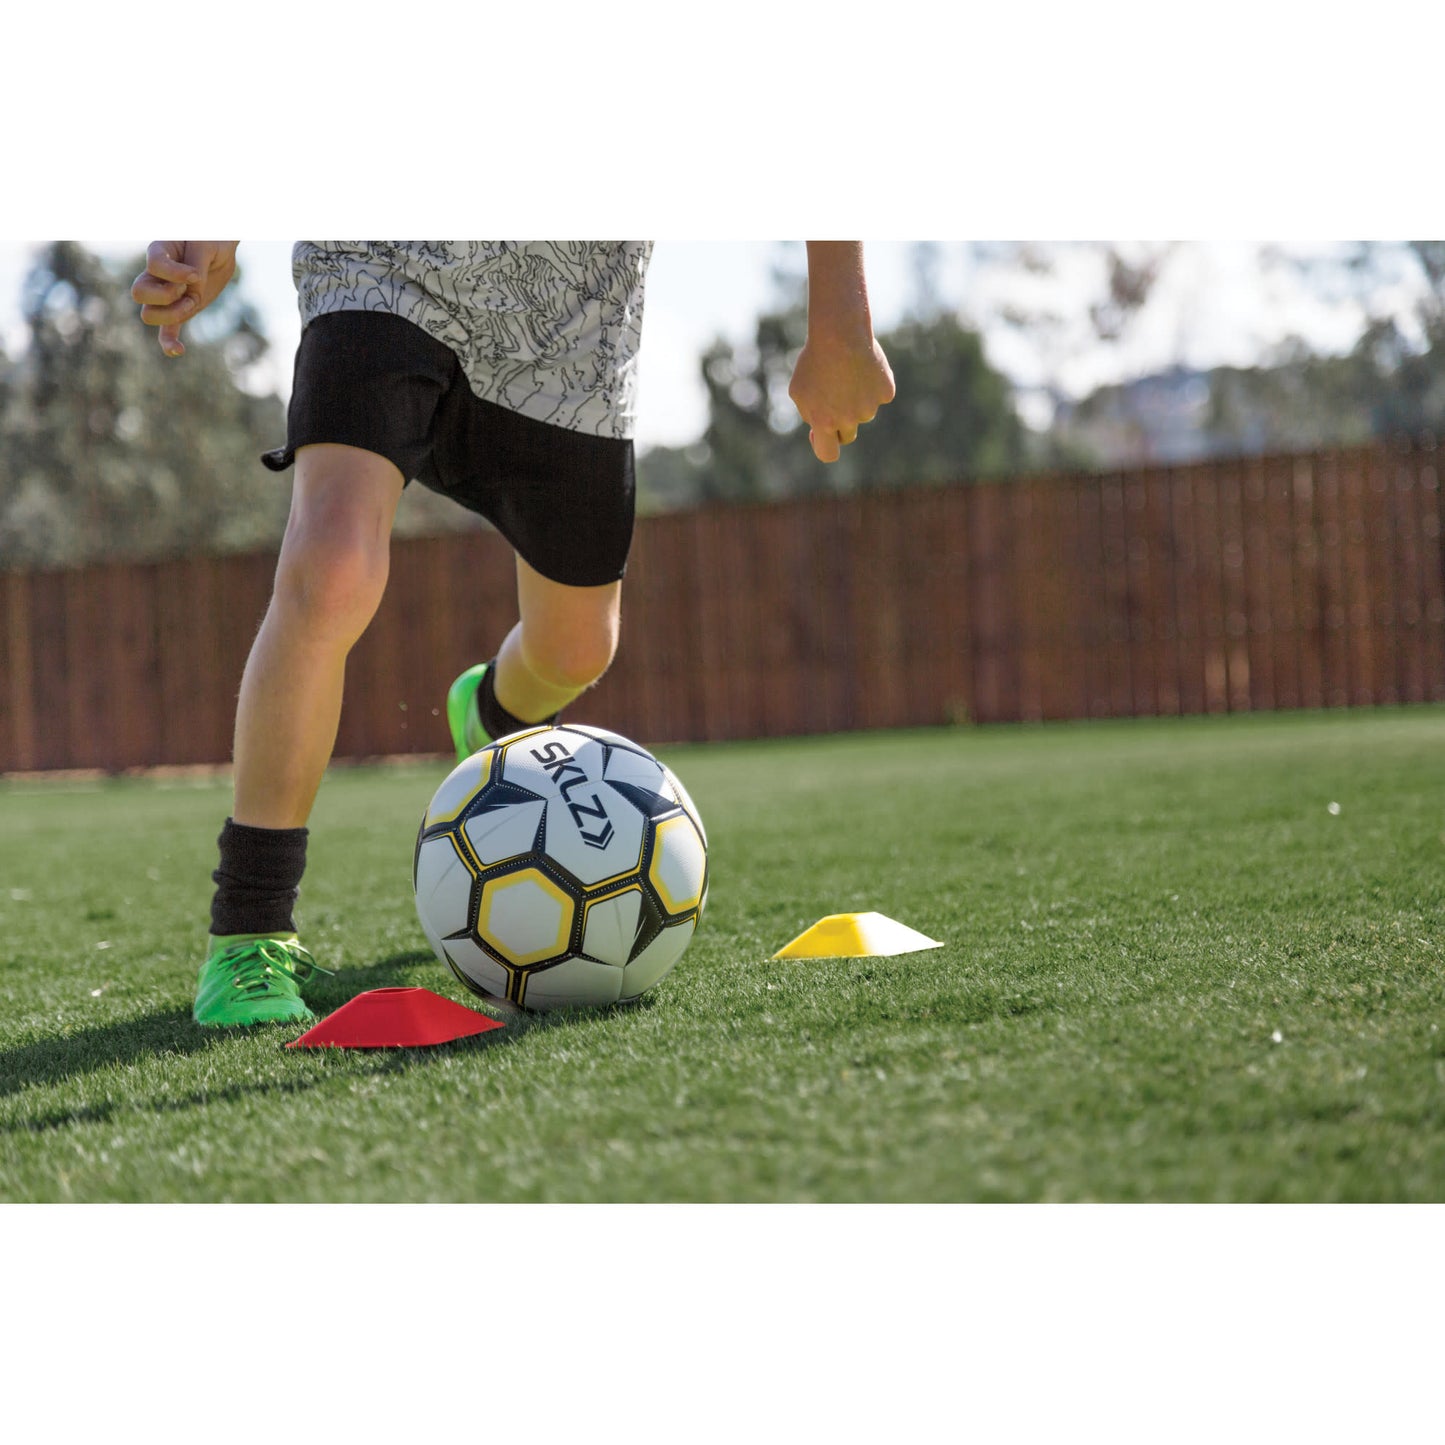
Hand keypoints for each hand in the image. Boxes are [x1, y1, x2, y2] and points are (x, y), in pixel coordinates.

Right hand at [131, 241, 238, 356]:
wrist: (221, 248)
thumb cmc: (211, 239)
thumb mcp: (206, 245)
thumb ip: (196, 265)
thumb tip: (191, 290)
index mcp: (159, 251)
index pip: (154, 265)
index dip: (175, 274)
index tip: (196, 273)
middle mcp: (155, 274)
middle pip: (139, 293)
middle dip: (167, 296)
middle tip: (187, 288)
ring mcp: (165, 294)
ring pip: (149, 314)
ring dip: (173, 314)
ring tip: (193, 301)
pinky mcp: (179, 309)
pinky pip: (166, 330)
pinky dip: (169, 342)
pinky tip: (177, 351)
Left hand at [788, 333, 895, 462]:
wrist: (840, 333)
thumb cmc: (814, 360)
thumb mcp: (799, 390)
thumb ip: (809, 414)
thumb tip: (818, 428)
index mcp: (824, 422)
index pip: (828, 454)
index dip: (825, 447)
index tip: (820, 435)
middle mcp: (849, 419)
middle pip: (847, 434)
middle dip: (841, 422)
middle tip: (834, 396)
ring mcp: (870, 407)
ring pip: (863, 412)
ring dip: (856, 399)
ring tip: (847, 371)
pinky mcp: (886, 392)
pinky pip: (879, 394)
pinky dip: (873, 383)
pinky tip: (863, 365)